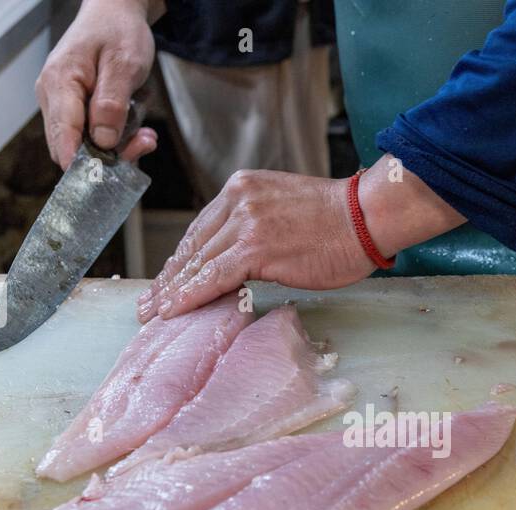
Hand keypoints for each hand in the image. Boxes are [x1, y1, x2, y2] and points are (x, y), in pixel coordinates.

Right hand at [36, 0, 157, 169]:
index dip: (80, 163)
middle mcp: (54, 98)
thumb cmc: (117, 32)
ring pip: (85, 147)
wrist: (114, 14)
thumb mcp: (124, 63)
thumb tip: (103, 140)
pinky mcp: (76, 112)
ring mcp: (63, 106)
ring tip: (146, 133)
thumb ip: (112, 102)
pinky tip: (138, 128)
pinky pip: (94, 138)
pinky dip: (118, 138)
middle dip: (109, 156)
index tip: (103, 178)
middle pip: (72, 148)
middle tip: (144, 143)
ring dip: (119, 147)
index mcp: (59, 82)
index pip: (63, 135)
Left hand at [138, 158, 465, 319]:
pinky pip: (214, 276)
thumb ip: (255, 228)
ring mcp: (246, 222)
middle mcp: (238, 200)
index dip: (180, 261)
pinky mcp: (256, 247)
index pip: (201, 230)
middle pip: (192, 246)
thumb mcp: (284, 211)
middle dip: (168, 279)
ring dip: (172, 291)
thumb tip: (238, 261)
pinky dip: (191, 295)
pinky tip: (175, 311)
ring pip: (197, 262)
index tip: (165, 282)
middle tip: (149, 304)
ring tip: (154, 314)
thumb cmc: (337, 222)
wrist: (366, 216)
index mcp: (242, 189)